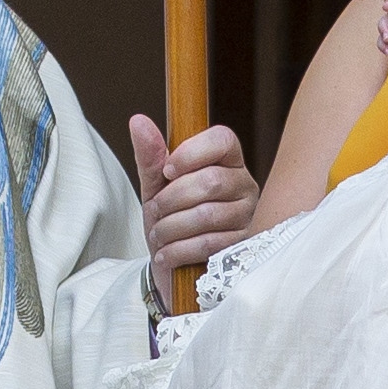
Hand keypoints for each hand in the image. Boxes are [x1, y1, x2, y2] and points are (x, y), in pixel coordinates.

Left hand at [129, 117, 257, 297]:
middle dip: (172, 198)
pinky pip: (209, 244)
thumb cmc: (171, 221)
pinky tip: (167, 253)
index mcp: (227, 162)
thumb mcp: (156, 188)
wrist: (175, 267)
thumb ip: (151, 157)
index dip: (192, 153)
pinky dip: (178, 249)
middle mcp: (245, 185)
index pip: (222, 140)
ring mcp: (249, 217)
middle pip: (211, 181)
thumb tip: (138, 121)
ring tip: (160, 234)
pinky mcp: (244, 247)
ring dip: (172, 227)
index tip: (167, 171)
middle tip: (155, 210)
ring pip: (207, 215)